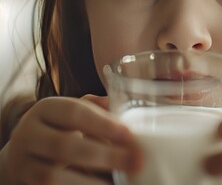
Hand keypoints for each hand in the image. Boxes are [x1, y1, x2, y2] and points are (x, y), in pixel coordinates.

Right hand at [0, 96, 142, 184]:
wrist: (23, 155)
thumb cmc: (61, 129)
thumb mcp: (74, 115)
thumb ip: (99, 111)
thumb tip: (131, 115)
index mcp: (46, 109)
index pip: (74, 112)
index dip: (103, 124)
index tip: (129, 135)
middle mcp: (28, 134)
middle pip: (64, 146)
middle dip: (104, 155)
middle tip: (135, 162)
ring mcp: (22, 163)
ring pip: (52, 176)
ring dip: (89, 182)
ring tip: (118, 184)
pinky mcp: (25, 184)